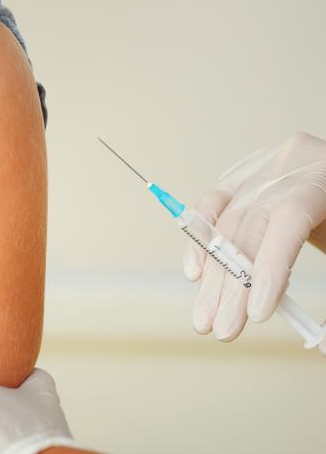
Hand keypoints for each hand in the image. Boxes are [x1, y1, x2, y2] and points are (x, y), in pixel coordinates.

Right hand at [182, 132, 325, 346]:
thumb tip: (324, 345)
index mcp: (325, 175)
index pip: (288, 218)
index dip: (268, 267)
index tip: (255, 313)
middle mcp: (289, 165)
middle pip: (250, 226)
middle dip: (232, 284)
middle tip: (223, 329)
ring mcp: (262, 167)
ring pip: (225, 222)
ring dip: (212, 276)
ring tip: (206, 316)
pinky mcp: (242, 174)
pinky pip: (212, 203)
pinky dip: (199, 240)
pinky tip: (195, 272)